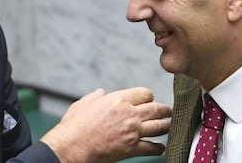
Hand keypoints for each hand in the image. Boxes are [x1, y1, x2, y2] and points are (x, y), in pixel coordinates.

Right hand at [39, 87, 171, 162]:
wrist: (72, 146)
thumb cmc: (75, 125)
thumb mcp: (83, 104)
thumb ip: (95, 97)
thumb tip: (100, 93)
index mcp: (118, 100)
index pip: (144, 93)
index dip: (148, 96)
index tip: (150, 100)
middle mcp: (129, 114)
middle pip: (156, 109)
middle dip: (164, 109)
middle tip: (168, 111)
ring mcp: (132, 132)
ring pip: (158, 127)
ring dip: (166, 125)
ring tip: (170, 125)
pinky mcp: (132, 148)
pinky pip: (152, 148)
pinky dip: (158, 148)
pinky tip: (160, 147)